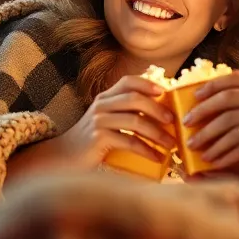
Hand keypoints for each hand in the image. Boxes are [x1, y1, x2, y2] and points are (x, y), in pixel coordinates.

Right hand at [13, 75, 176, 174]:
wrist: (64, 157)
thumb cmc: (91, 141)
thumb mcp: (106, 121)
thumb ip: (125, 113)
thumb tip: (160, 114)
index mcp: (105, 97)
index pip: (128, 81)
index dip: (147, 83)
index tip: (164, 91)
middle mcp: (101, 105)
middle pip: (135, 99)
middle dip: (158, 109)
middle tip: (173, 121)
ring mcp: (99, 121)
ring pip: (135, 121)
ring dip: (157, 133)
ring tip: (171, 144)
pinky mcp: (99, 139)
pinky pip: (129, 142)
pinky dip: (147, 150)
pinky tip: (157, 158)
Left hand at [182, 72, 238, 178]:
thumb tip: (223, 104)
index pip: (234, 79)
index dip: (210, 86)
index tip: (194, 96)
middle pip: (226, 101)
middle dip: (201, 113)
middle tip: (186, 124)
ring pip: (229, 126)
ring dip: (208, 139)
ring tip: (195, 148)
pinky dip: (223, 156)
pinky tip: (213, 162)